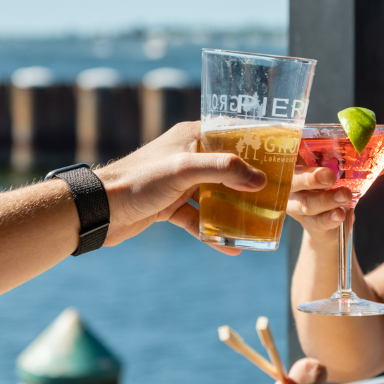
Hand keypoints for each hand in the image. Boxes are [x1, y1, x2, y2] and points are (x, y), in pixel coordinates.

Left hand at [94, 122, 264, 251]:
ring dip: (236, 211)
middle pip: (229, 168)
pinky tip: (232, 248)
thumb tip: (260, 180)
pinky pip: (199, 219)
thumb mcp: (183, 170)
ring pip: (217, 196)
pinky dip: (214, 232)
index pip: (234, 135)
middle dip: (252, 183)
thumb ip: (222, 170)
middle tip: (279, 196)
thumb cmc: (138, 181)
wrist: (99, 210)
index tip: (284, 159)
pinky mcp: (170, 206)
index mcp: (192, 137)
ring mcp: (180, 183)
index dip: (260, 145)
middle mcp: (188, 157)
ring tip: (260, 224)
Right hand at [286, 153, 383, 245]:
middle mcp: (292, 183)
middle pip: (294, 178)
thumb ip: (366, 164)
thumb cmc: (335, 187)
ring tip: (345, 196)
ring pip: (307, 203)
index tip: (304, 144)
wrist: (331, 224)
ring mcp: (296, 205)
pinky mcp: (308, 224)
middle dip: (311, 177)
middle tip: (329, 176)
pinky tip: (340, 215)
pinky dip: (330, 218)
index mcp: (299, 162)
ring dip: (326, 199)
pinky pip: (317, 221)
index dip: (293, 147)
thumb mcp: (348, 172)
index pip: (290, 150)